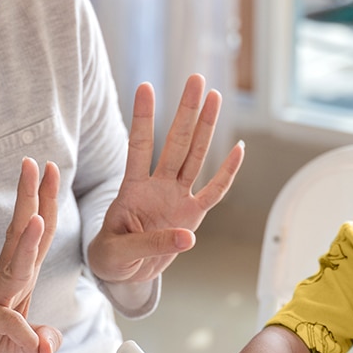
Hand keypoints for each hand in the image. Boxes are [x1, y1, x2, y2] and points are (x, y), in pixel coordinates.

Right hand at [0, 158, 61, 352]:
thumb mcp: (21, 343)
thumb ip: (39, 337)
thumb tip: (48, 344)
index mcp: (17, 277)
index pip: (36, 233)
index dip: (46, 203)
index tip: (50, 171)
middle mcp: (3, 280)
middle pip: (23, 233)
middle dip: (33, 198)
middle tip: (37, 166)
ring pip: (13, 267)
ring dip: (27, 243)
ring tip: (39, 220)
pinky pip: (4, 321)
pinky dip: (22, 332)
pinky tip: (33, 342)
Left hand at [88, 75, 243, 284]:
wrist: (122, 272)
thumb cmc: (113, 255)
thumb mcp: (120, 253)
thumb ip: (151, 243)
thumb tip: (188, 238)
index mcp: (132, 190)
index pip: (139, 147)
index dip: (143, 118)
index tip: (145, 87)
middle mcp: (157, 186)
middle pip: (176, 143)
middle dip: (186, 111)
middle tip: (196, 79)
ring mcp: (176, 198)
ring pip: (196, 157)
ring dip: (206, 128)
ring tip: (215, 97)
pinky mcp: (192, 216)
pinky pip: (215, 191)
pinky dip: (228, 172)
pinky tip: (239, 148)